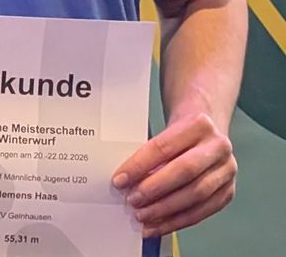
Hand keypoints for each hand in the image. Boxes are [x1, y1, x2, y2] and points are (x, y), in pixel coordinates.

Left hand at [112, 113, 236, 237]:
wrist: (206, 130)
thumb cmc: (178, 133)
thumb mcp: (163, 131)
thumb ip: (147, 154)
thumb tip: (125, 181)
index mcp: (198, 124)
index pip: (164, 147)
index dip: (139, 165)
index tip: (120, 179)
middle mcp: (218, 146)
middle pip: (185, 171)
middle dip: (155, 189)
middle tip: (132, 200)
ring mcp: (227, 170)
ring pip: (197, 194)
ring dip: (166, 209)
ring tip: (142, 215)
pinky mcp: (228, 190)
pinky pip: (203, 211)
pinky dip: (178, 220)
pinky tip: (159, 224)